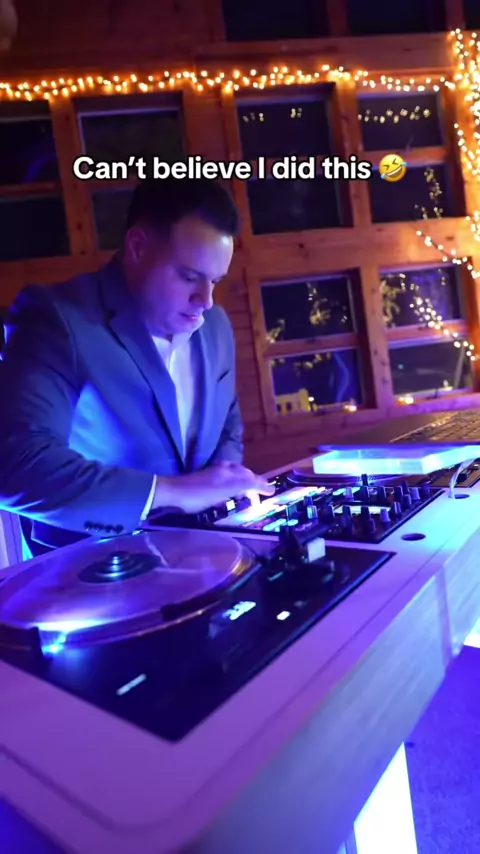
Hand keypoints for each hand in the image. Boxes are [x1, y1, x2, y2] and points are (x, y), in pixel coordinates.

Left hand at [153, 463, 274, 514]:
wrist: (172, 493)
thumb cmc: (198, 495)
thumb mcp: (224, 491)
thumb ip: (243, 485)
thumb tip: (262, 482)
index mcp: (228, 472)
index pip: (250, 477)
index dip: (261, 484)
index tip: (271, 491)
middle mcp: (222, 470)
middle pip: (242, 473)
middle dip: (253, 480)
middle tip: (260, 490)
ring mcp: (212, 474)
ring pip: (233, 475)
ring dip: (242, 481)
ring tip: (247, 490)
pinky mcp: (204, 480)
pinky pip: (223, 479)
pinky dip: (231, 483)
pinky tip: (227, 491)